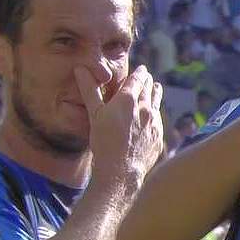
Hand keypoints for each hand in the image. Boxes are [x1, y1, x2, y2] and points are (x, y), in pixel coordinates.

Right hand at [76, 65, 164, 193]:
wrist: (121, 170)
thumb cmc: (104, 142)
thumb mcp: (94, 114)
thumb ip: (89, 90)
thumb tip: (80, 68)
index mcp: (128, 99)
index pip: (137, 79)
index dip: (140, 73)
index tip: (142, 69)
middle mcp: (145, 108)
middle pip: (149, 89)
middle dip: (147, 81)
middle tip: (147, 77)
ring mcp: (154, 122)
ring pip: (157, 102)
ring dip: (155, 93)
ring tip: (156, 87)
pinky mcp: (158, 136)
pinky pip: (159, 119)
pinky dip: (156, 112)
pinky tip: (155, 114)